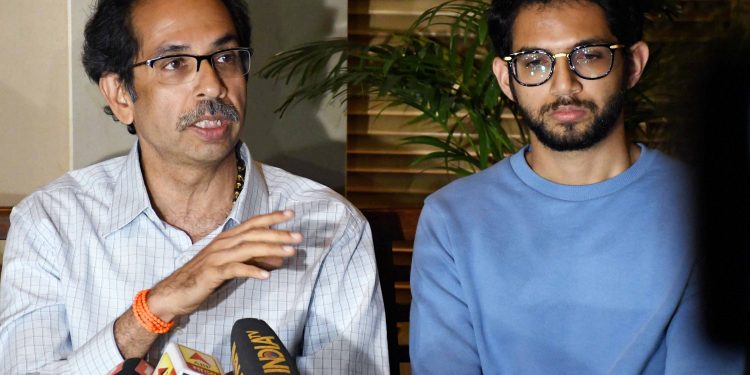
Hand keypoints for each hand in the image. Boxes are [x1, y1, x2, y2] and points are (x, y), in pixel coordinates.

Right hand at [147, 210, 301, 320]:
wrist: (173, 293)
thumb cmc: (203, 278)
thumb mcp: (230, 265)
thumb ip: (252, 258)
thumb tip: (278, 257)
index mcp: (226, 238)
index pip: (252, 223)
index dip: (272, 217)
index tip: (291, 213)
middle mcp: (222, 243)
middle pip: (254, 234)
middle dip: (278, 233)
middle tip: (299, 236)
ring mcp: (216, 257)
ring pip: (248, 248)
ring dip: (271, 249)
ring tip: (290, 252)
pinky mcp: (212, 273)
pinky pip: (235, 269)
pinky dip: (252, 270)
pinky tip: (266, 275)